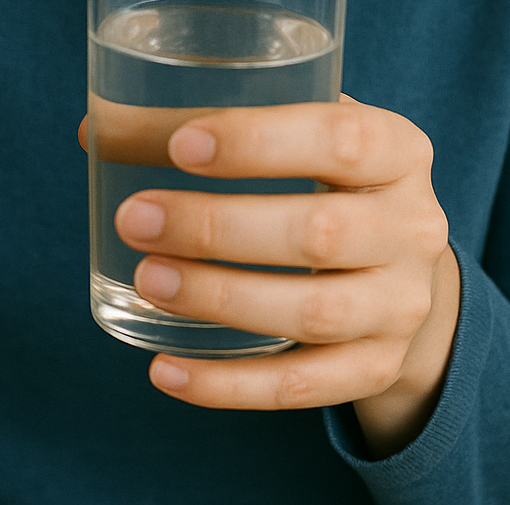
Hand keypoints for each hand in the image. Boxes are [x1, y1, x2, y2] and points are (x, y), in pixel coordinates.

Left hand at [110, 98, 458, 456]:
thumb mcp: (296, 130)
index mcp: (398, 148)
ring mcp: (402, 305)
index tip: (182, 145)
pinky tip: (166, 370)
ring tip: (146, 279)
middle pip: (320, 232)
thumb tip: (96, 131)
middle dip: (218, 227)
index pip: (340, 138)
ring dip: (220, 298)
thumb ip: (211, 122)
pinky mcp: (378, 367)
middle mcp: (414, 227)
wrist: (404, 259)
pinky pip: (303, 387)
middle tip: (136, 218)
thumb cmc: (326, 174)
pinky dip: (230, 385)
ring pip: (312, 312)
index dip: (259, 141)